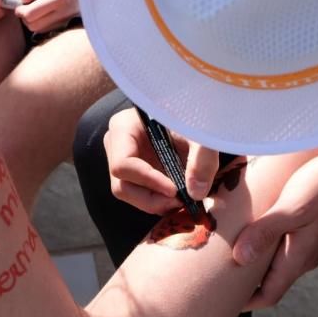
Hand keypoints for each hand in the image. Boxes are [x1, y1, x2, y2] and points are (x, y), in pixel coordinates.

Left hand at [15, 0, 79, 32]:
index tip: (25, 0)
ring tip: (35, 7)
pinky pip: (43, 30)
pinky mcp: (63, 26)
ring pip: (37, 29)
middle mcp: (63, 13)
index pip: (30, 14)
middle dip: (24, 15)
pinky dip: (38, 22)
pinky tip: (42, 12)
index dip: (21, 8)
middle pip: (32, 25)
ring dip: (31, 20)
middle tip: (27, 4)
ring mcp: (64, 22)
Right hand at [103, 108, 221, 213]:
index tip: (175, 190)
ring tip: (182, 200)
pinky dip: (158, 200)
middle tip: (180, 201)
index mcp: (123, 128)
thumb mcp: (199, 131)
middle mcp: (115, 146)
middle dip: (151, 199)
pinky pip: (138, 194)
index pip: (123, 164)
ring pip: (128, 194)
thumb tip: (196, 193)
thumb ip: (202, 158)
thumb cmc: (190, 114)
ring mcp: (122, 160)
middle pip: (122, 185)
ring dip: (155, 203)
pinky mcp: (133, 172)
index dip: (148, 181)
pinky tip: (178, 197)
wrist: (189, 113)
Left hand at [233, 153, 317, 308]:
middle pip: (269, 282)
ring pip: (275, 263)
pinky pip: (281, 246)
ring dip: (252, 261)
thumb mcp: (292, 208)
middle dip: (243, 283)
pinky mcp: (309, 229)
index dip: (245, 302)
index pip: (269, 295)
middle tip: (214, 275)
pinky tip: (249, 228)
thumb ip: (266, 232)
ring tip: (224, 251)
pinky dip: (262, 244)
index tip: (219, 300)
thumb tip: (239, 258)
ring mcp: (308, 244)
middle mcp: (303, 257)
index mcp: (297, 259)